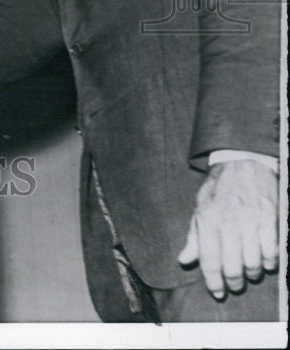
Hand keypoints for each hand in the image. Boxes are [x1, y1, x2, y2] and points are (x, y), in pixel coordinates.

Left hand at [178, 158, 277, 299]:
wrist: (242, 163)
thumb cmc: (218, 188)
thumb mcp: (200, 208)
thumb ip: (194, 236)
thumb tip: (184, 260)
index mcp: (207, 220)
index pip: (208, 261)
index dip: (213, 282)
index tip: (217, 292)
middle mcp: (228, 223)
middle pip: (232, 267)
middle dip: (234, 283)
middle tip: (235, 286)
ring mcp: (250, 221)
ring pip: (253, 264)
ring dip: (252, 274)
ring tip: (249, 273)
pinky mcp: (269, 218)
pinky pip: (272, 252)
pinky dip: (270, 263)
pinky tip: (266, 262)